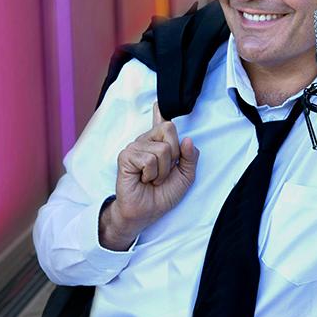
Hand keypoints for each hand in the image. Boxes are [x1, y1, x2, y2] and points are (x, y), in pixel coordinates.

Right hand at [99, 103, 198, 249]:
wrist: (146, 212)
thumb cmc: (162, 195)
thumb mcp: (185, 177)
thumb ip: (190, 158)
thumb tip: (188, 139)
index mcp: (159, 144)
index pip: (161, 122)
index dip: (161, 112)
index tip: (158, 104)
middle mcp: (146, 141)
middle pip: (169, 129)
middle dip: (174, 155)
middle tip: (163, 172)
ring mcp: (135, 147)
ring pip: (162, 148)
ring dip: (162, 171)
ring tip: (152, 179)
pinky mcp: (126, 156)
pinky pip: (150, 159)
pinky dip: (152, 174)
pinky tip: (143, 179)